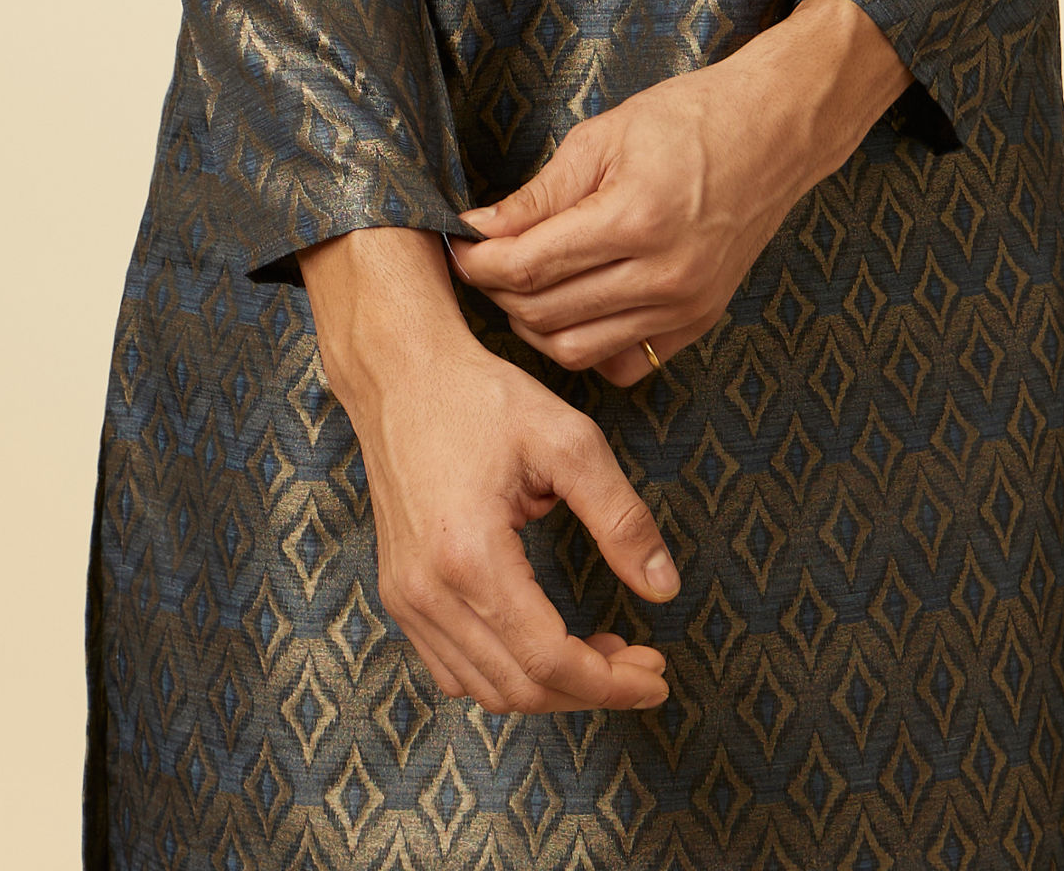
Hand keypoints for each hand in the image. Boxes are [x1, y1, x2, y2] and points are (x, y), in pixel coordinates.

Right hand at [300, 226, 677, 713]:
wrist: (401, 373)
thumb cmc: (484, 398)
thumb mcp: (568, 441)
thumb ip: (620, 517)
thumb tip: (664, 588)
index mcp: (469, 555)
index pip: (548, 660)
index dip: (611, 683)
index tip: (658, 675)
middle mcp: (427, 592)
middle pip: (519, 688)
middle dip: (591, 689)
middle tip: (644, 664)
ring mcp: (406, 598)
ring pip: (486, 689)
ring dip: (551, 687)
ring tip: (605, 652)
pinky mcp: (399, 593)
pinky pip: (454, 668)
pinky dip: (508, 674)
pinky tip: (547, 642)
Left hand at [450, 0, 911, 385]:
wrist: (774, 131)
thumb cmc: (690, 119)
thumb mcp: (603, 135)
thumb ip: (539, 194)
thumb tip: (480, 228)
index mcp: (635, 219)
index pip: (529, 265)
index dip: (479, 261)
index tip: (459, 246)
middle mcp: (663, 276)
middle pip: (545, 314)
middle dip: (499, 291)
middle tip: (483, 261)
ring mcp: (686, 307)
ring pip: (577, 350)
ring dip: (534, 324)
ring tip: (522, 284)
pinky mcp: (699, 322)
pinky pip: (622, 363)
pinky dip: (586, 345)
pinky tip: (574, 306)